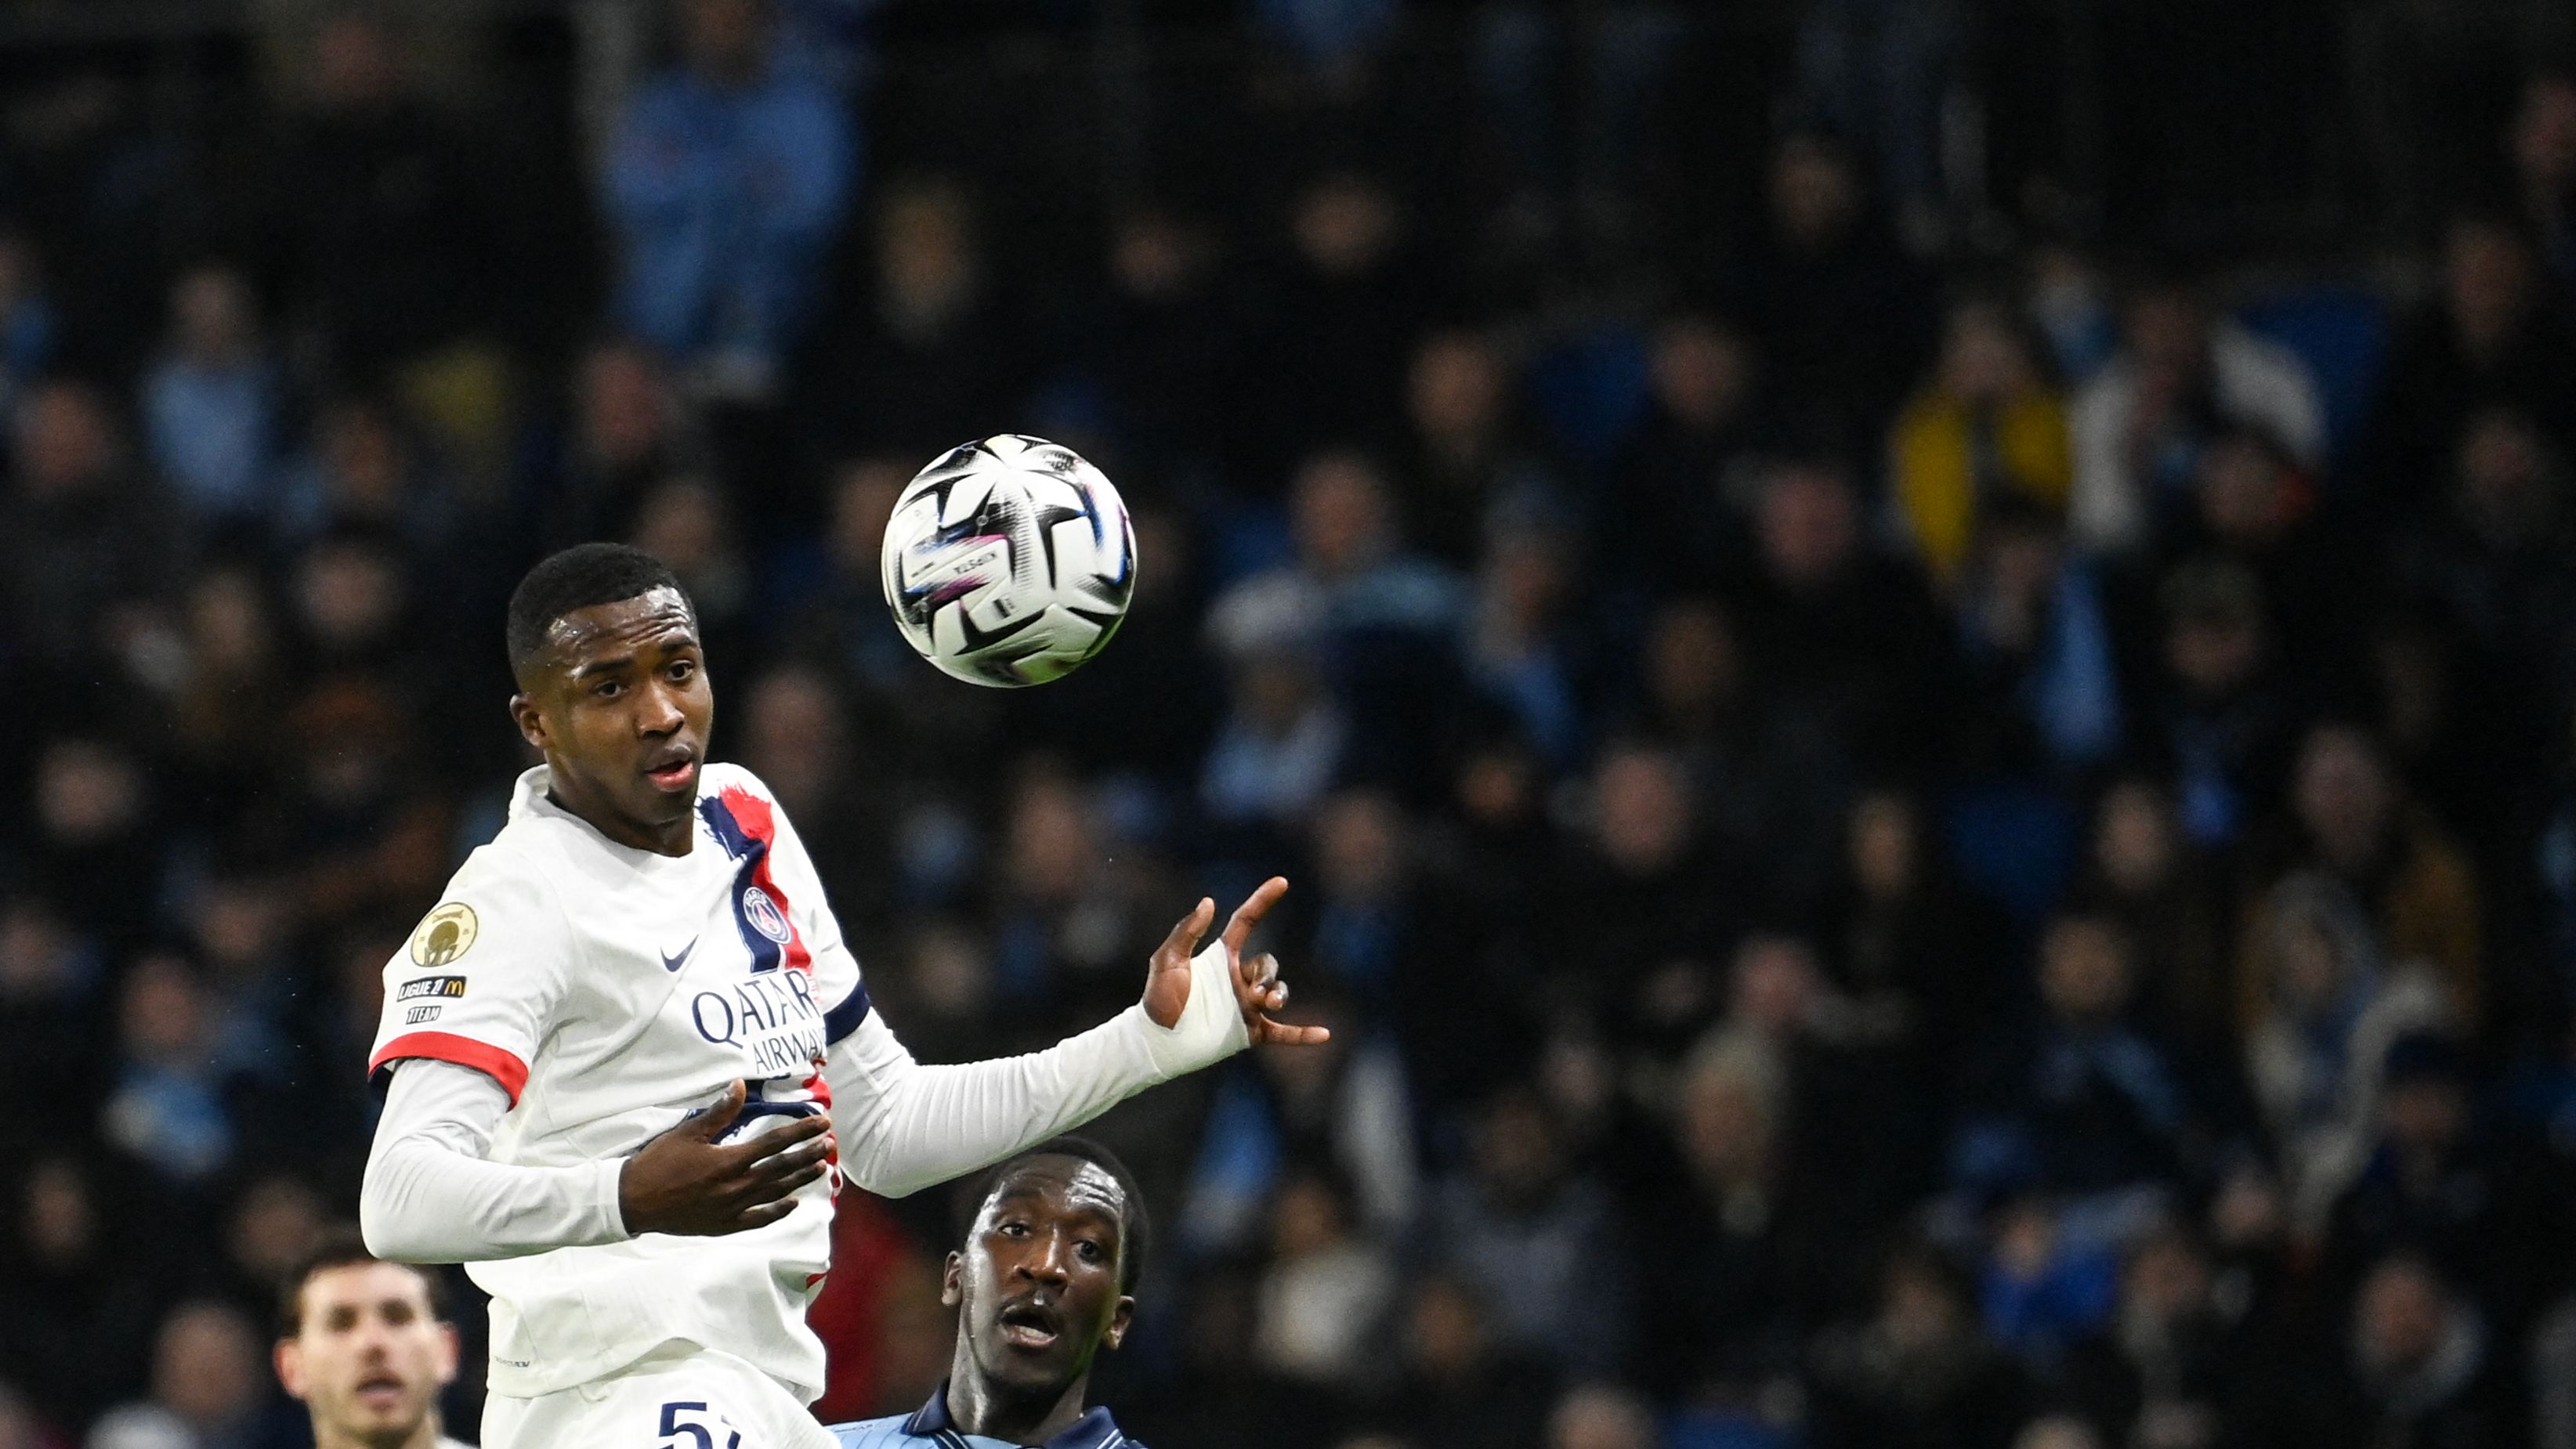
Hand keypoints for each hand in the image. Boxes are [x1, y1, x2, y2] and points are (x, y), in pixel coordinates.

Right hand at [618, 1080, 832, 1236]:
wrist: (632, 1201)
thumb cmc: (658, 1163)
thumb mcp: (687, 1132)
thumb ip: (719, 1111)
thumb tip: (740, 1084)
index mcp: (729, 1161)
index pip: (775, 1143)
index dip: (801, 1131)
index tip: (822, 1122)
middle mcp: (736, 1187)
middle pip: (781, 1168)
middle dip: (808, 1153)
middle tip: (830, 1143)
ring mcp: (732, 1209)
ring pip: (775, 1193)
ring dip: (799, 1179)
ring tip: (820, 1167)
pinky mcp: (724, 1226)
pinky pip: (758, 1220)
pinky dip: (777, 1212)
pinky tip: (792, 1203)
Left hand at [1142, 877, 1330, 1047]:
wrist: (1156, 1040)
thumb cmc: (1158, 999)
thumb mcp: (1167, 960)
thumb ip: (1186, 932)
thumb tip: (1209, 902)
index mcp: (1221, 957)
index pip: (1247, 921)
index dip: (1263, 900)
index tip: (1281, 881)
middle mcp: (1238, 978)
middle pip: (1268, 965)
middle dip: (1268, 975)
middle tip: (1256, 992)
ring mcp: (1246, 1006)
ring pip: (1278, 992)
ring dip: (1279, 995)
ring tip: (1270, 1003)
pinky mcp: (1250, 1031)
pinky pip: (1283, 1033)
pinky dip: (1303, 1035)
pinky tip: (1324, 1034)